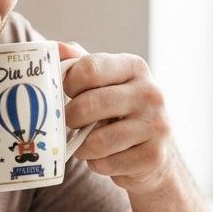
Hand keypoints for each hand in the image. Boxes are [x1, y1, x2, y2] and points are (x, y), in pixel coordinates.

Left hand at [58, 41, 173, 194]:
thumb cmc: (118, 112)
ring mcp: (156, 125)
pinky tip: (106, 158)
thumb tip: (56, 47)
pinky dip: (97, 164)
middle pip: (88, 105)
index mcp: (134, 67)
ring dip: (82, 147)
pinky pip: (106, 164)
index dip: (68, 84)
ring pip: (97, 141)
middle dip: (70, 119)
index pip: (88, 69)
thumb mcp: (103, 82)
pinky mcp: (154, 156)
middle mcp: (150, 92)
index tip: (67, 94)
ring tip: (86, 144)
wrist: (152, 150)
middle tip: (71, 123)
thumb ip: (79, 64)